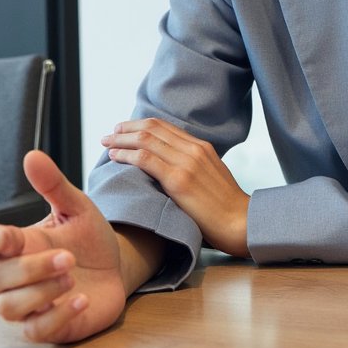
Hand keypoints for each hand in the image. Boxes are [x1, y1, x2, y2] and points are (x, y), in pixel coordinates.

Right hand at [0, 151, 153, 343]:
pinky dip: (57, 316)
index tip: (7, 236)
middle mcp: (16, 275)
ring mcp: (29, 303)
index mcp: (18, 243)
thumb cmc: (88, 237)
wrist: (115, 266)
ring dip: (40, 292)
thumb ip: (53, 184)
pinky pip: (35, 331)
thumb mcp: (76, 207)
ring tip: (73, 276)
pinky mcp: (47, 326)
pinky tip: (81, 299)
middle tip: (68, 256)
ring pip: (9, 308)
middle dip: (30, 268)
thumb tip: (32, 156)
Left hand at [102, 118, 249, 258]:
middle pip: (153, 128)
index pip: (165, 126)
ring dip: (122, 139)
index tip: (124, 130)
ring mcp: (186, 162)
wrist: (240, 222)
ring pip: (146, 139)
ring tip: (106, 143)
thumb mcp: (211, 177)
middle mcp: (193, 149)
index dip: (140, 125)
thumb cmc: (224, 207)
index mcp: (202, 146)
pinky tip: (115, 157)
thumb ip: (193, 166)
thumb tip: (171, 168)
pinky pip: (146, 159)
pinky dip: (126, 154)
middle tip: (110, 133)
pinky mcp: (179, 180)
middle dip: (127, 129)